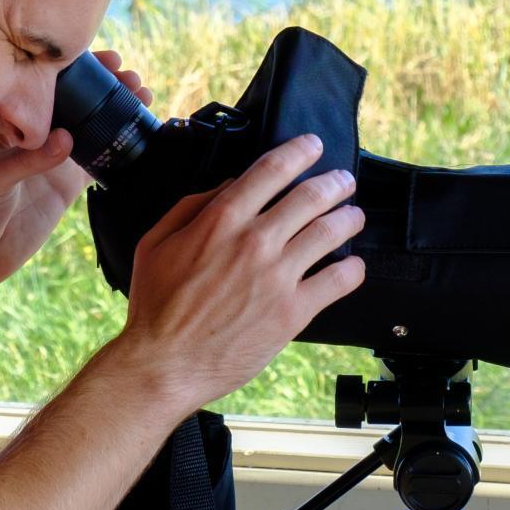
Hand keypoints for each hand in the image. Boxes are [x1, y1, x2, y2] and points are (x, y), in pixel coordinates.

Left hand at [0, 53, 151, 296]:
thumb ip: (27, 159)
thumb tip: (67, 138)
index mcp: (8, 122)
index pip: (46, 85)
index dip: (75, 69)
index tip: (104, 59)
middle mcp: (32, 135)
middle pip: (74, 101)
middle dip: (104, 85)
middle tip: (130, 77)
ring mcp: (51, 160)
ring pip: (90, 127)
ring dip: (116, 110)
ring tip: (143, 96)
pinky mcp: (65, 187)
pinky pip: (96, 163)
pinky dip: (116, 149)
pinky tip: (138, 135)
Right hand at [114, 135, 365, 405]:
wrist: (165, 363)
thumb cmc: (155, 306)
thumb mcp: (155, 242)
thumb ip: (191, 206)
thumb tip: (227, 186)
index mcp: (221, 220)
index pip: (272, 170)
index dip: (299, 151)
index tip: (313, 145)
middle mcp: (255, 241)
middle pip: (311, 196)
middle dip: (334, 182)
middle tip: (343, 181)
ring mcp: (278, 276)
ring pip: (331, 232)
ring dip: (349, 217)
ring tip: (354, 216)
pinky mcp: (293, 312)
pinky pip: (338, 281)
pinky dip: (352, 268)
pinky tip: (353, 265)